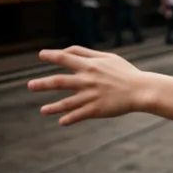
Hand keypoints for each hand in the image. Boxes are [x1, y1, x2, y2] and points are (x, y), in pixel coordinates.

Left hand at [28, 46, 144, 125]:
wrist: (141, 90)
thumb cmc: (125, 72)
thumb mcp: (108, 57)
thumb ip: (87, 53)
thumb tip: (67, 51)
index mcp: (90, 66)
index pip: (65, 58)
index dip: (51, 55)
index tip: (41, 55)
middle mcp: (87, 80)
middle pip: (59, 81)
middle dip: (42, 84)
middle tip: (30, 85)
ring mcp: (91, 96)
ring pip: (66, 103)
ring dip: (52, 107)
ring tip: (43, 111)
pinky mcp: (96, 109)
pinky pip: (79, 115)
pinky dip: (69, 119)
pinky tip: (61, 122)